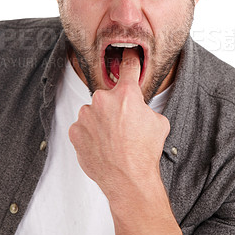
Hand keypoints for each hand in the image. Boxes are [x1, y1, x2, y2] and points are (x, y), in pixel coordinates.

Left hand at [68, 48, 169, 200]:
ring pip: (93, 112)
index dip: (130, 60)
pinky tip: (101, 145)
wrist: (128, 180)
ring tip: (112, 139)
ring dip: (100, 120)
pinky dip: (90, 133)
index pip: (128, 67)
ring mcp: (86, 115)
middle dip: (115, 107)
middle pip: (108, 96)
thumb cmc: (144, 152)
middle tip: (123, 125)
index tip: (127, 54)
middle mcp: (102, 100)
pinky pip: (83, 126)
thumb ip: (144, 107)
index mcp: (125, 94)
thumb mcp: (158, 122)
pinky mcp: (75, 131)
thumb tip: (139, 106)